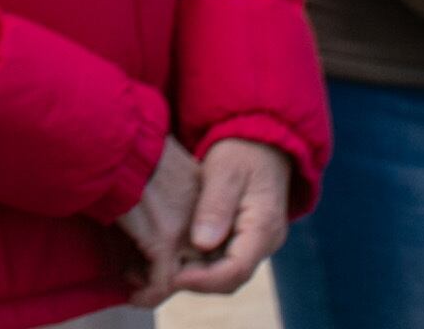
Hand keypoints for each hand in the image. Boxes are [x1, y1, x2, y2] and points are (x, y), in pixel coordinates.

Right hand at [115, 137, 199, 306]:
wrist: (115, 140)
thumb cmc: (128, 145)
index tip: (160, 254)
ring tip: (136, 283)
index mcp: (204, 194)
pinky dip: (149, 294)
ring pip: (182, 275)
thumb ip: (168, 182)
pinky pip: (162, 282)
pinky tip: (134, 295)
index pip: (206, 235)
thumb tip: (153, 194)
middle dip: (174, 271)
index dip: (187, 251)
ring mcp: (185, 230)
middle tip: (145, 272)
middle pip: (199, 259)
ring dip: (157, 285)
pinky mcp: (162, 241)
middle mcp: (202, 217)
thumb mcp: (162, 161)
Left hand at [171, 138, 291, 295]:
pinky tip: (174, 253)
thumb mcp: (225, 172)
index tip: (173, 277)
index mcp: (263, 227)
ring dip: (196, 274)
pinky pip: (223, 259)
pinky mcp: (244, 237)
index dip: (204, 279)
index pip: (236, 269)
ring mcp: (255, 241)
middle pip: (230, 277)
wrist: (260, 142)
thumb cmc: (241, 152)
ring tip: (161, 267)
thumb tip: (202, 243)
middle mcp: (264, 241)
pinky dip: (200, 262)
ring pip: (226, 272)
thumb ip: (215, 206)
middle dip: (196, 281)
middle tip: (159, 275)